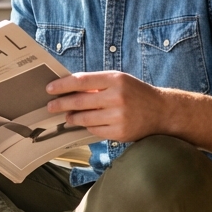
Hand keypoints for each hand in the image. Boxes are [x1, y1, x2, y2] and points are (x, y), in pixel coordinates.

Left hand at [45, 71, 166, 142]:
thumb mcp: (120, 81)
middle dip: (61, 104)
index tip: (49, 89)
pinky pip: (95, 130)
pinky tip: (87, 123)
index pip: (81, 81)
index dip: (62, 85)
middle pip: (79, 101)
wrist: (162, 111)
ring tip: (67, 116)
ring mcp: (119, 116)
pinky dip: (88, 126)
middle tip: (50, 106)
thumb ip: (97, 83)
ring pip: (85, 118)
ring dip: (72, 117)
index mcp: (115, 79)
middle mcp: (117, 97)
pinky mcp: (120, 132)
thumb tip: (68, 88)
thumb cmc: (136, 93)